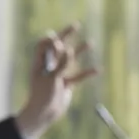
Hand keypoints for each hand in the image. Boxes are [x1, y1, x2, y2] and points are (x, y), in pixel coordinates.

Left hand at [14, 22, 97, 138]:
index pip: (44, 44)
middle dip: (67, 36)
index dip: (52, 38)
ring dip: (80, 51)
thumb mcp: (51, 77)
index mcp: (40, 62)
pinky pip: (78, 77)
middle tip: (76, 25)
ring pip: (70, 60)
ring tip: (91, 43)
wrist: (44, 114)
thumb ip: (60, 62)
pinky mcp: (65, 85)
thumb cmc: (43, 95)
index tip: (58, 37)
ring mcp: (57, 75)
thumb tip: (68, 47)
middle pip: (58, 47)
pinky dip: (87, 73)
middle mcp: (49, 66)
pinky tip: (98, 69)